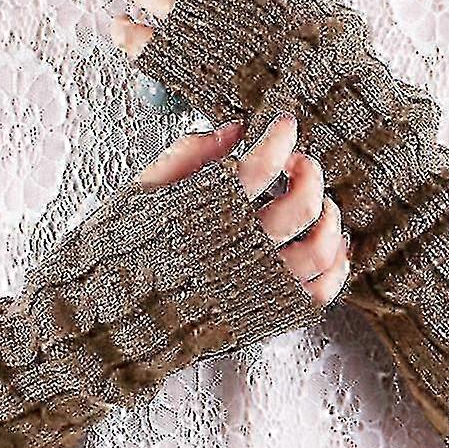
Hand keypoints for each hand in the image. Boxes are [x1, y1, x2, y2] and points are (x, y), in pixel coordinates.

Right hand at [136, 112, 349, 307]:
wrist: (112, 322)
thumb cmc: (120, 257)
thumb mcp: (142, 193)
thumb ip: (189, 155)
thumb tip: (235, 129)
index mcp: (207, 213)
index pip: (263, 163)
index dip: (281, 136)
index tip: (284, 125)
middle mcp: (237, 250)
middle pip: (301, 204)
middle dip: (309, 173)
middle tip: (300, 164)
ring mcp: (257, 286)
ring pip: (320, 248)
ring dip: (328, 218)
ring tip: (318, 205)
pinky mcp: (266, 316)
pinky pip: (320, 291)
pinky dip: (336, 266)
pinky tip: (329, 246)